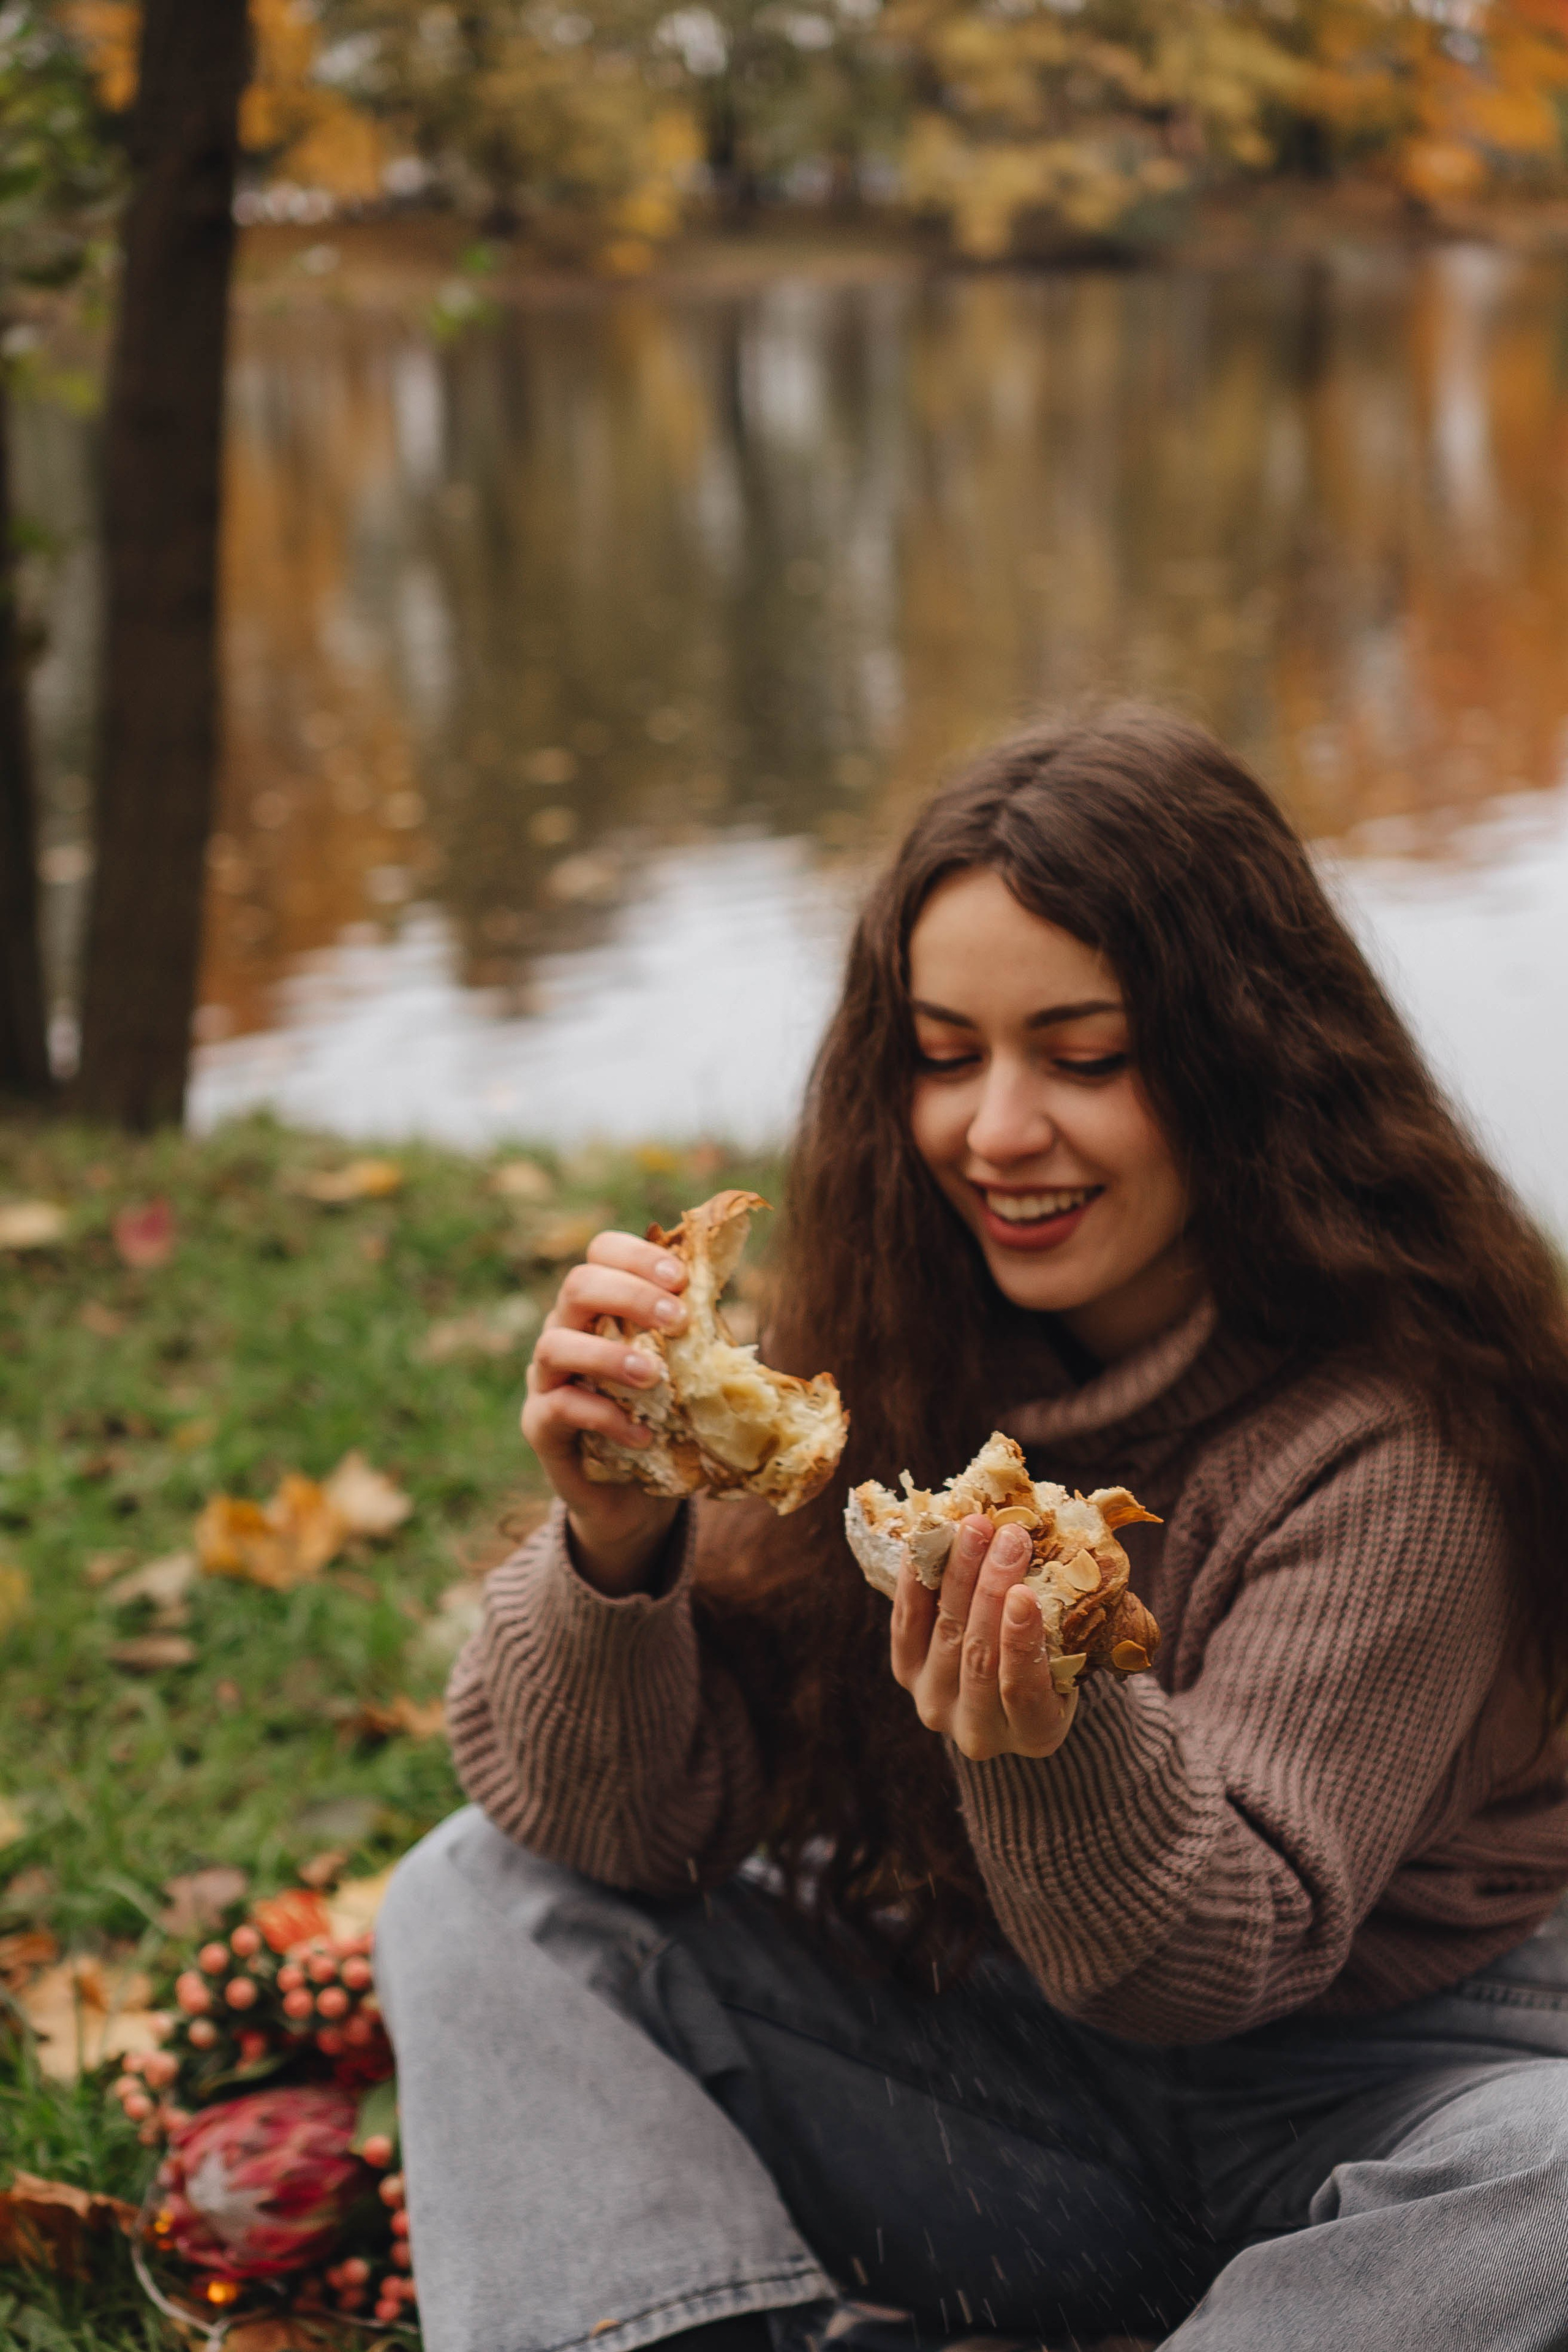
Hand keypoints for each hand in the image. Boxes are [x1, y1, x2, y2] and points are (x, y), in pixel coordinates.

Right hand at [522, 1230, 688, 1594]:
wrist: (630, 1498)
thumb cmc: (663, 1421)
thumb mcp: (684, 1373)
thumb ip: (696, 1337)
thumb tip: (735, 1302)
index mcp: (600, 1306)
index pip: (601, 1253)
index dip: (637, 1255)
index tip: (681, 1278)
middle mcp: (565, 1331)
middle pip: (577, 1286)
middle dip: (630, 1295)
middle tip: (677, 1321)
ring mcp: (546, 1378)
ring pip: (554, 1344)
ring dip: (608, 1355)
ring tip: (653, 1375)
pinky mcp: (540, 1426)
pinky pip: (558, 1408)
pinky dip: (602, 1416)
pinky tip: (642, 1434)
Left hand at [891, 1516, 1077, 1760]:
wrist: (1009, 1684)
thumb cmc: (1059, 1662)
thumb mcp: (1076, 1655)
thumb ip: (1072, 1623)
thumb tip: (1082, 1553)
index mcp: (1036, 1734)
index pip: (1023, 1692)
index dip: (1021, 1643)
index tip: (1025, 1593)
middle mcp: (979, 1733)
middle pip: (979, 1655)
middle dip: (992, 1589)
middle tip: (1010, 1537)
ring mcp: (936, 1705)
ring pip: (946, 1633)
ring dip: (960, 1574)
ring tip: (977, 1528)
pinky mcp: (906, 1673)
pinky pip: (905, 1623)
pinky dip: (917, 1579)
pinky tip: (929, 1541)